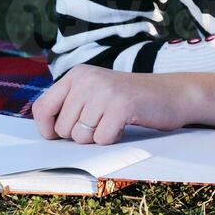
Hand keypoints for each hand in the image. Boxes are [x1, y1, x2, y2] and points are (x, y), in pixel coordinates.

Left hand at [32, 65, 194, 144]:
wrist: (172, 94)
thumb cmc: (131, 99)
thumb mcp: (95, 93)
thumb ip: (70, 105)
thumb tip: (46, 132)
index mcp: (77, 74)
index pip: (42, 108)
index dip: (47, 128)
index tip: (60, 135)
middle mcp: (87, 79)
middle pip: (62, 128)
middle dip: (81, 134)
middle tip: (102, 121)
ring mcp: (104, 91)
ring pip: (80, 136)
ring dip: (97, 137)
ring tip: (114, 121)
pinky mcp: (121, 106)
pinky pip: (101, 139)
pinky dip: (113, 139)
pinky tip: (124, 125)